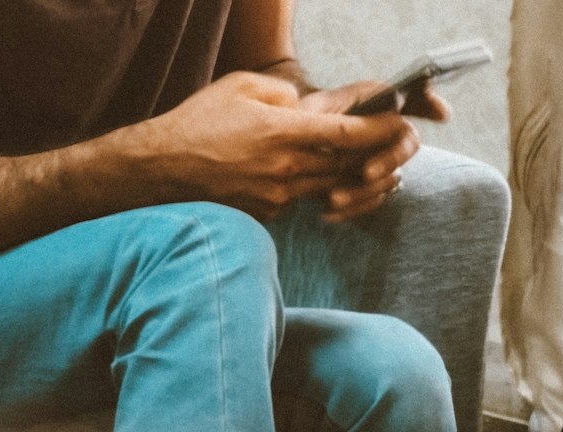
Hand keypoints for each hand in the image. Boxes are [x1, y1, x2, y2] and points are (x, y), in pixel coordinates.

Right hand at [139, 71, 417, 220]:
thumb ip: (284, 94)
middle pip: (347, 167)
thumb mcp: (242, 86)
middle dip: (372, 157)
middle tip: (389, 146)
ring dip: (345, 176)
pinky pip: (298, 199)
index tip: (399, 123)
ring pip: (327, 187)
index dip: (378, 130)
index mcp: (283, 132)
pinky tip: (299, 175)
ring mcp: (277, 197)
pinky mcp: (267, 214)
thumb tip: (308, 108)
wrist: (163, 170)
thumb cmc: (199, 122)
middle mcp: (286, 169)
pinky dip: (307, 187)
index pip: (346, 135)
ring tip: (358, 163)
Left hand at [300, 79, 448, 221]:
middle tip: (366, 173)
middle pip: (406, 144)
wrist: (277, 154)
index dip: (429, 102)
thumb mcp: (314, 113)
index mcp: (375, 103)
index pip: (413, 97)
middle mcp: (382, 132)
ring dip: (364, 191)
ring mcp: (377, 161)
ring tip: (332, 199)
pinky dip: (352, 209)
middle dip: (390, 159)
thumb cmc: (292, 125)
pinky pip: (372, 202)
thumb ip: (351, 117)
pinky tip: (328, 213)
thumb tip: (391, 121)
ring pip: (390, 179)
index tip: (443, 115)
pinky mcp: (366, 188)